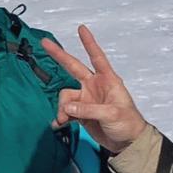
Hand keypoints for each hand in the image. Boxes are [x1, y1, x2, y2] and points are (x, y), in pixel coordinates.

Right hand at [45, 26, 146, 155]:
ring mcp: (86, 99)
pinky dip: (60, 118)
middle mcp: (94, 86)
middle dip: (59, 56)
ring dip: (62, 108)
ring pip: (65, 97)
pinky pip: (65, 111)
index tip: (81, 28)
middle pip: (73, 67)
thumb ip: (88, 109)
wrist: (127, 143)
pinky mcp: (80, 113)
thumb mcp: (112, 114)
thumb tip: (66, 107)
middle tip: (44, 43)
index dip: (89, 43)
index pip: (97, 57)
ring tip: (63, 120)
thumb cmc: (128, 123)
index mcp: (107, 80)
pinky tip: (58, 125)